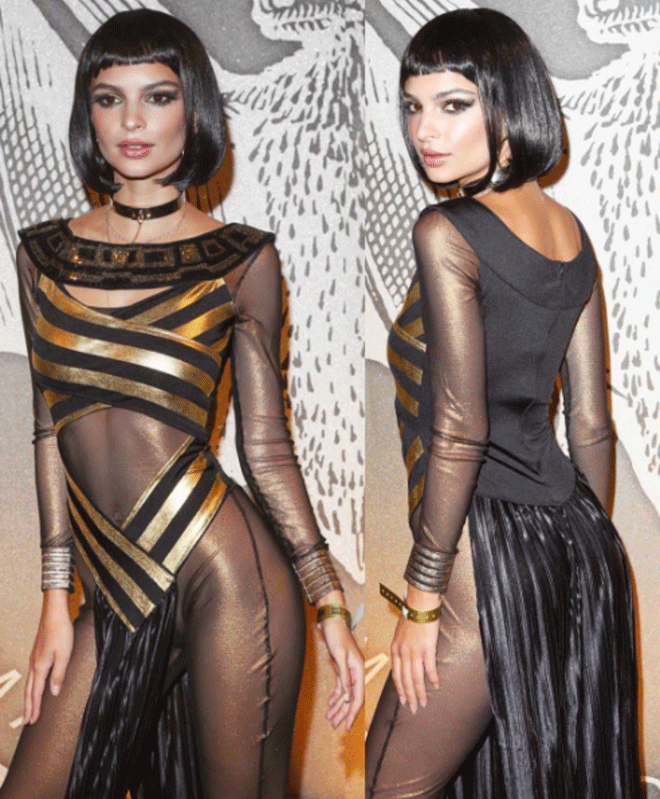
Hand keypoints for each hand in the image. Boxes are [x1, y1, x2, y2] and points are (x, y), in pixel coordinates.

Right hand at [24, 589, 73, 724]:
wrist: (54, 613)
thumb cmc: (61, 632)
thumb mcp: (64, 654)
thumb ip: (59, 675)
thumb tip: (53, 693)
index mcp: (40, 667)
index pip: (37, 693)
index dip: (35, 708)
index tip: (32, 721)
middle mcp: (34, 664)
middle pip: (29, 691)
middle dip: (28, 707)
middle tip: (26, 722)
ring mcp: (34, 658)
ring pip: (29, 683)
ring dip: (29, 697)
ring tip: (29, 708)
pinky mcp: (37, 653)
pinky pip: (32, 675)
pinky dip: (31, 686)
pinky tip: (34, 686)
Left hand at [316, 591, 363, 731]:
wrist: (332, 622)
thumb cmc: (337, 635)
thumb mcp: (340, 656)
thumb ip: (345, 676)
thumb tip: (348, 696)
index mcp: (359, 670)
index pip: (357, 697)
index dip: (352, 713)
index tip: (347, 726)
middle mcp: (356, 672)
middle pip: (351, 698)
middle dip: (343, 713)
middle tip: (335, 726)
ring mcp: (349, 670)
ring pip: (345, 693)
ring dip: (338, 706)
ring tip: (330, 718)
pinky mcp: (342, 667)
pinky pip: (341, 686)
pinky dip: (336, 696)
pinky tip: (331, 703)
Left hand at [390, 586, 441, 713]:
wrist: (419, 605)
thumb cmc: (411, 617)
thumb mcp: (400, 634)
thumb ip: (401, 648)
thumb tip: (404, 660)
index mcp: (395, 650)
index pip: (396, 675)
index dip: (400, 689)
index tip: (403, 701)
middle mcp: (402, 653)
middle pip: (405, 680)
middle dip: (409, 696)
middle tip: (413, 709)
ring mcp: (414, 651)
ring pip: (416, 678)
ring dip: (420, 692)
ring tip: (423, 703)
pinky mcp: (427, 648)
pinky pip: (429, 667)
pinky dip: (432, 677)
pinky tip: (436, 685)